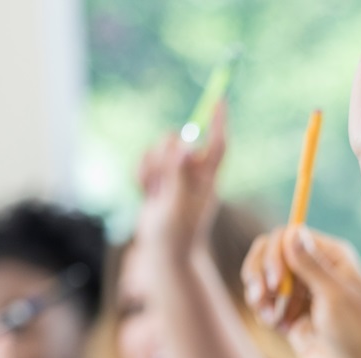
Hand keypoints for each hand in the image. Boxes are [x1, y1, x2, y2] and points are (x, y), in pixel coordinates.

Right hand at [136, 101, 228, 254]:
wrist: (164, 256)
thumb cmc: (176, 236)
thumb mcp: (178, 206)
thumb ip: (180, 176)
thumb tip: (187, 146)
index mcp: (208, 179)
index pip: (217, 143)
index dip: (218, 121)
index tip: (219, 98)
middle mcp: (193, 174)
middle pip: (180, 142)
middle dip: (164, 152)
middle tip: (160, 177)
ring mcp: (175, 178)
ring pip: (159, 151)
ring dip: (150, 166)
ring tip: (152, 192)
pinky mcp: (158, 184)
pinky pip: (145, 165)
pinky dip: (141, 175)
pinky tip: (145, 193)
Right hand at [243, 228, 360, 357]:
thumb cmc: (353, 331)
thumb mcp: (334, 295)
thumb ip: (310, 264)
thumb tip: (293, 230)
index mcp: (332, 255)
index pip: (290, 235)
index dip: (277, 253)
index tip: (276, 281)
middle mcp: (314, 266)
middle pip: (270, 249)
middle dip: (260, 271)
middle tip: (261, 296)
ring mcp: (299, 286)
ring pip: (261, 272)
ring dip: (258, 292)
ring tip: (268, 314)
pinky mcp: (286, 307)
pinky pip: (261, 296)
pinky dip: (262, 308)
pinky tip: (275, 324)